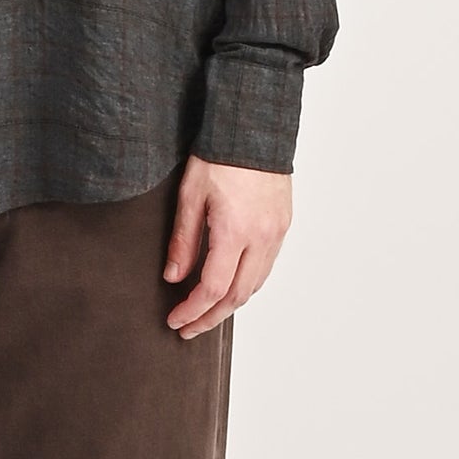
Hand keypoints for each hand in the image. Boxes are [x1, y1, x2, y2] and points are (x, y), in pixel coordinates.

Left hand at [163, 156, 291, 337]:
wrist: (253, 129)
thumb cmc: (219, 156)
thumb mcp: (190, 196)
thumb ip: (183, 240)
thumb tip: (175, 277)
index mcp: (235, 231)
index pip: (213, 289)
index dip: (193, 311)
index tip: (175, 321)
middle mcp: (262, 237)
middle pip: (237, 296)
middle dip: (210, 317)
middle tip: (188, 329)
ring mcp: (276, 233)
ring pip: (255, 285)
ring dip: (230, 305)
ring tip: (206, 313)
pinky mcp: (283, 225)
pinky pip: (266, 267)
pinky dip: (246, 284)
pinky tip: (230, 286)